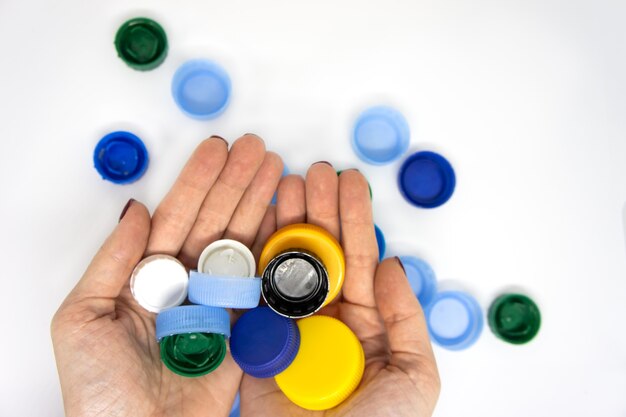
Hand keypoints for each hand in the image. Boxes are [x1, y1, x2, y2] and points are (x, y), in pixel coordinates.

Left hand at [51, 135, 282, 416]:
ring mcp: (217, 305)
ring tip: (277, 171)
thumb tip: (134, 211)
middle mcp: (185, 285)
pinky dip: (276, 250)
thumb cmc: (100, 394)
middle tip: (258, 149)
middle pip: (215, 222)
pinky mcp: (244, 330)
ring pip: (242, 244)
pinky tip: (284, 219)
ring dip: (260, 205)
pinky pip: (262, 283)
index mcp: (147, 278)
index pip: (176, 217)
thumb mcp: (82, 319)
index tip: (218, 150)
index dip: (198, 182)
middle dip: (237, 182)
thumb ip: (111, 262)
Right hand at [240, 163, 440, 416]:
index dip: (355, 220)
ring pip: (287, 265)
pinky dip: (255, 257)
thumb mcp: (414, 376)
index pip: (360, 260)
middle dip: (318, 210)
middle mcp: (327, 320)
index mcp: (365, 324)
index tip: (349, 184)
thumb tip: (392, 264)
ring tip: (285, 184)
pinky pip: (256, 293)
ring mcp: (290, 328)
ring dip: (286, 223)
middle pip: (322, 254)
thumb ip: (407, 318)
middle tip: (314, 172)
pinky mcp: (257, 341)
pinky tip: (257, 223)